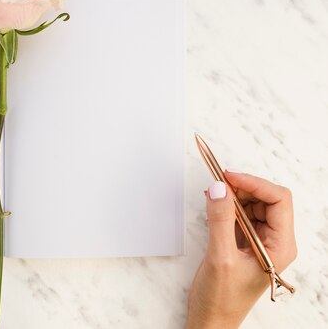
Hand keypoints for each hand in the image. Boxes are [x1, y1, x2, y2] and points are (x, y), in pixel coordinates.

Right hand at [186, 170, 296, 328]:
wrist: (210, 320)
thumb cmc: (221, 299)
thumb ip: (220, 219)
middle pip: (267, 199)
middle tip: (218, 182)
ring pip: (253, 205)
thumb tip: (219, 188)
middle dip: (244, 187)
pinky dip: (227, 206)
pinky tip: (213, 206)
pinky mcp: (243, 243)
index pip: (279, 201)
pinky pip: (240, 215)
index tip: (229, 176)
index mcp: (280, 247)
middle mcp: (274, 242)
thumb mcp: (220, 257)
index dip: (255, 183)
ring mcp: (259, 242)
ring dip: (234, 196)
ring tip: (213, 194)